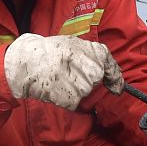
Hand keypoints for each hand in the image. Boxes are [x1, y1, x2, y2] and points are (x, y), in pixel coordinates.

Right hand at [3, 33, 123, 110]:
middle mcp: (95, 71)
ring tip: (58, 77)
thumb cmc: (50, 51)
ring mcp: (85, 87)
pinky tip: (55, 86)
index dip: (115, 79)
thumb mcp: (74, 43)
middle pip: (95, 82)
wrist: (29, 63)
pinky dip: (65, 97)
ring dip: (73, 89)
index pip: (112, 69)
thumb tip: (105, 71)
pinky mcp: (74, 101)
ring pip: (84, 92)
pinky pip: (74, 102)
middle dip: (83, 79)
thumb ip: (92, 55)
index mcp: (98, 54)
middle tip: (66, 71)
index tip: (117, 87)